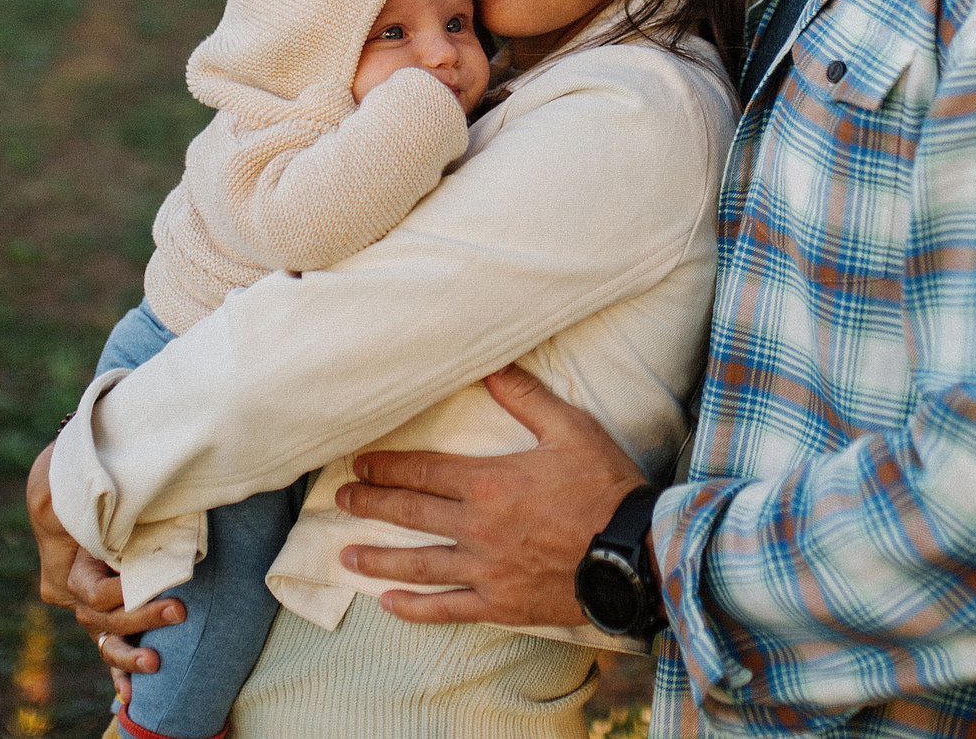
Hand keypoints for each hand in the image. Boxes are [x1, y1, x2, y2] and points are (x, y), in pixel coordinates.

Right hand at [27, 442, 184, 684]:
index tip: (149, 582)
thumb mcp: (68, 484)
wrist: (79, 478)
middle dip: (141, 619)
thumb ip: (70, 503)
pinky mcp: (111, 610)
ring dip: (131, 654)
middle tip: (179, 610)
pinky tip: (130, 695)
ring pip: (108, 640)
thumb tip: (86, 518)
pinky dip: (120, 672)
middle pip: (105, 620)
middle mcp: (74, 595)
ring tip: (156, 661)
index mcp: (63, 573)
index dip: (119, 594)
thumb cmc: (77, 477)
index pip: (92, 596)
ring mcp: (92, 608)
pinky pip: (113, 645)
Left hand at [335, 365, 646, 626]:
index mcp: (489, 482)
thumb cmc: (605, 487)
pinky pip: (447, 608)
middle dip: (371, 505)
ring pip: (418, 564)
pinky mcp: (500, 603)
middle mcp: (477, 527)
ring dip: (378, 560)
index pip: (423, 471)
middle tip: (340, 501)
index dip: (387, 467)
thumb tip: (493, 366)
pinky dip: (414, 609)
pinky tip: (387, 606)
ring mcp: (485, 569)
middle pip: (411, 514)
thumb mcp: (570, 429)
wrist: (634, 552)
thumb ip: (526, 397)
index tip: (359, 465)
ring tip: (346, 556)